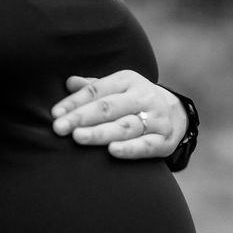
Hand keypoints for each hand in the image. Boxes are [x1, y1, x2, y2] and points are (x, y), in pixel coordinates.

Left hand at [51, 71, 187, 159]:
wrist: (178, 114)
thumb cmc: (136, 102)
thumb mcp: (118, 89)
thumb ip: (94, 88)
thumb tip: (68, 82)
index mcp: (127, 81)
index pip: (97, 90)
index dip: (74, 102)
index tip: (54, 114)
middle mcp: (142, 97)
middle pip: (107, 108)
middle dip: (81, 118)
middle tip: (59, 128)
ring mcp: (155, 119)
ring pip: (124, 126)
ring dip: (100, 133)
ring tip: (78, 138)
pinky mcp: (165, 140)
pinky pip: (146, 146)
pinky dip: (130, 149)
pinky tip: (112, 151)